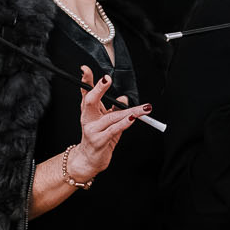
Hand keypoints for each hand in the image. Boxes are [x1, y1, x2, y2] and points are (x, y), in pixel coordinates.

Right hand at [66, 65, 150, 182]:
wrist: (88, 160)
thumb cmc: (98, 139)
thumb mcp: (106, 121)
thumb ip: (115, 109)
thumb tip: (124, 99)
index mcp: (88, 111)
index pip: (85, 92)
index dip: (86, 80)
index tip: (85, 69)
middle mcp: (87, 119)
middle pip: (90, 101)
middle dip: (98, 89)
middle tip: (106, 79)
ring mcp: (92, 130)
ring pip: (111, 116)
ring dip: (130, 111)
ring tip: (144, 108)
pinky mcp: (99, 141)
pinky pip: (114, 130)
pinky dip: (125, 123)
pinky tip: (133, 118)